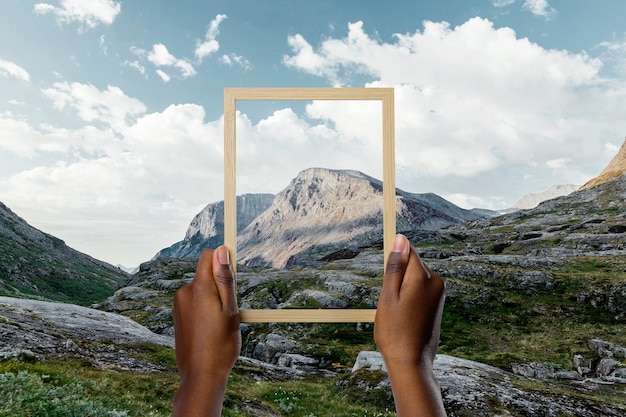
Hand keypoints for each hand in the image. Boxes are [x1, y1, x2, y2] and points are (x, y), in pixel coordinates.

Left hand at [172, 246, 240, 416]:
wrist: (201, 376)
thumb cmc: (221, 345)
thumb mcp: (230, 310)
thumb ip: (225, 278)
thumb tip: (222, 250)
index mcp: (198, 288)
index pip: (208, 255)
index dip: (223, 263)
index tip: (232, 283)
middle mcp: (184, 292)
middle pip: (206, 273)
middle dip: (220, 285)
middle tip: (228, 312)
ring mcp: (178, 304)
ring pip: (202, 289)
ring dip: (213, 299)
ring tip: (219, 324)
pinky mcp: (177, 314)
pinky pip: (194, 301)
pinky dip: (204, 309)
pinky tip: (209, 329)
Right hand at [374, 234, 445, 415]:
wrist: (412, 363)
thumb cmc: (395, 332)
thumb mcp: (388, 296)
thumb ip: (395, 266)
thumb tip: (401, 239)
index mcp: (423, 277)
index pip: (408, 251)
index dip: (393, 262)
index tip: (387, 280)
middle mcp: (436, 281)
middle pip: (412, 264)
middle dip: (397, 277)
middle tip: (390, 302)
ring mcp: (440, 293)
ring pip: (415, 278)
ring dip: (402, 289)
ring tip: (397, 312)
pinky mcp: (438, 304)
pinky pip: (420, 290)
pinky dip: (409, 298)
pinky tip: (404, 317)